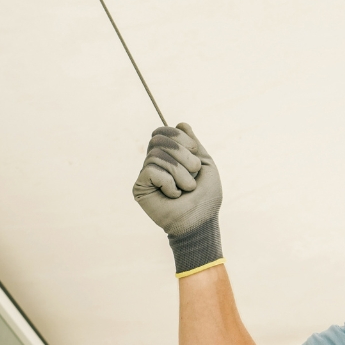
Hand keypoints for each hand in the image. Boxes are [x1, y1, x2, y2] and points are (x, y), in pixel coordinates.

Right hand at [133, 123, 223, 274]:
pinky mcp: (140, 187)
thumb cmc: (205, 198)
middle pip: (158, 139)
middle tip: (193, 172)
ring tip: (187, 188)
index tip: (195, 150)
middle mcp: (155, 163)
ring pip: (156, 155)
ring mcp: (146, 175)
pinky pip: (151, 170)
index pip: (163, 132)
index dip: (178, 136)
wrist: (200, 222)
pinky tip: (173, 195)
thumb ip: (193, 144)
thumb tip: (180, 123)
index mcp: (169, 156)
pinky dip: (168, 182)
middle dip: (181, 153)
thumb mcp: (205, 164)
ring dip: (179, 171)